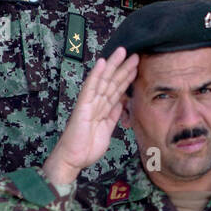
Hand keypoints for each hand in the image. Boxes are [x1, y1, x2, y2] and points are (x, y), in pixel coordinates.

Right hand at [42, 47, 138, 187]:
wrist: (73, 159)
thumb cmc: (86, 147)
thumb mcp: (107, 130)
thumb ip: (113, 116)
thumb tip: (121, 103)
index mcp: (103, 109)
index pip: (117, 90)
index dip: (127, 78)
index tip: (137, 67)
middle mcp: (96, 103)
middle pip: (112, 82)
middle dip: (124, 68)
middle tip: (136, 54)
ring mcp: (89, 103)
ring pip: (104, 81)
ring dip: (114, 66)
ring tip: (123, 52)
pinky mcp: (82, 106)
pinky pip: (90, 88)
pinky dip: (96, 75)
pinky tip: (102, 63)